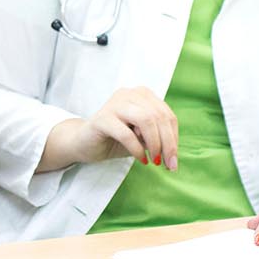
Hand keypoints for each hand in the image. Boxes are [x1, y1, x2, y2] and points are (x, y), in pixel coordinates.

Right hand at [43, 87, 178, 171]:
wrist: (84, 143)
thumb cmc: (116, 139)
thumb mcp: (142, 138)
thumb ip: (157, 137)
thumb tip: (171, 150)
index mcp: (142, 95)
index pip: (167, 115)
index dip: (174, 138)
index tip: (174, 159)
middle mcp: (129, 94)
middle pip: (159, 117)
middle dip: (168, 144)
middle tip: (168, 165)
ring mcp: (114, 103)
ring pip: (146, 120)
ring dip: (155, 144)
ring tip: (154, 160)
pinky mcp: (102, 118)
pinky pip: (127, 134)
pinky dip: (137, 149)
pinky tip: (140, 159)